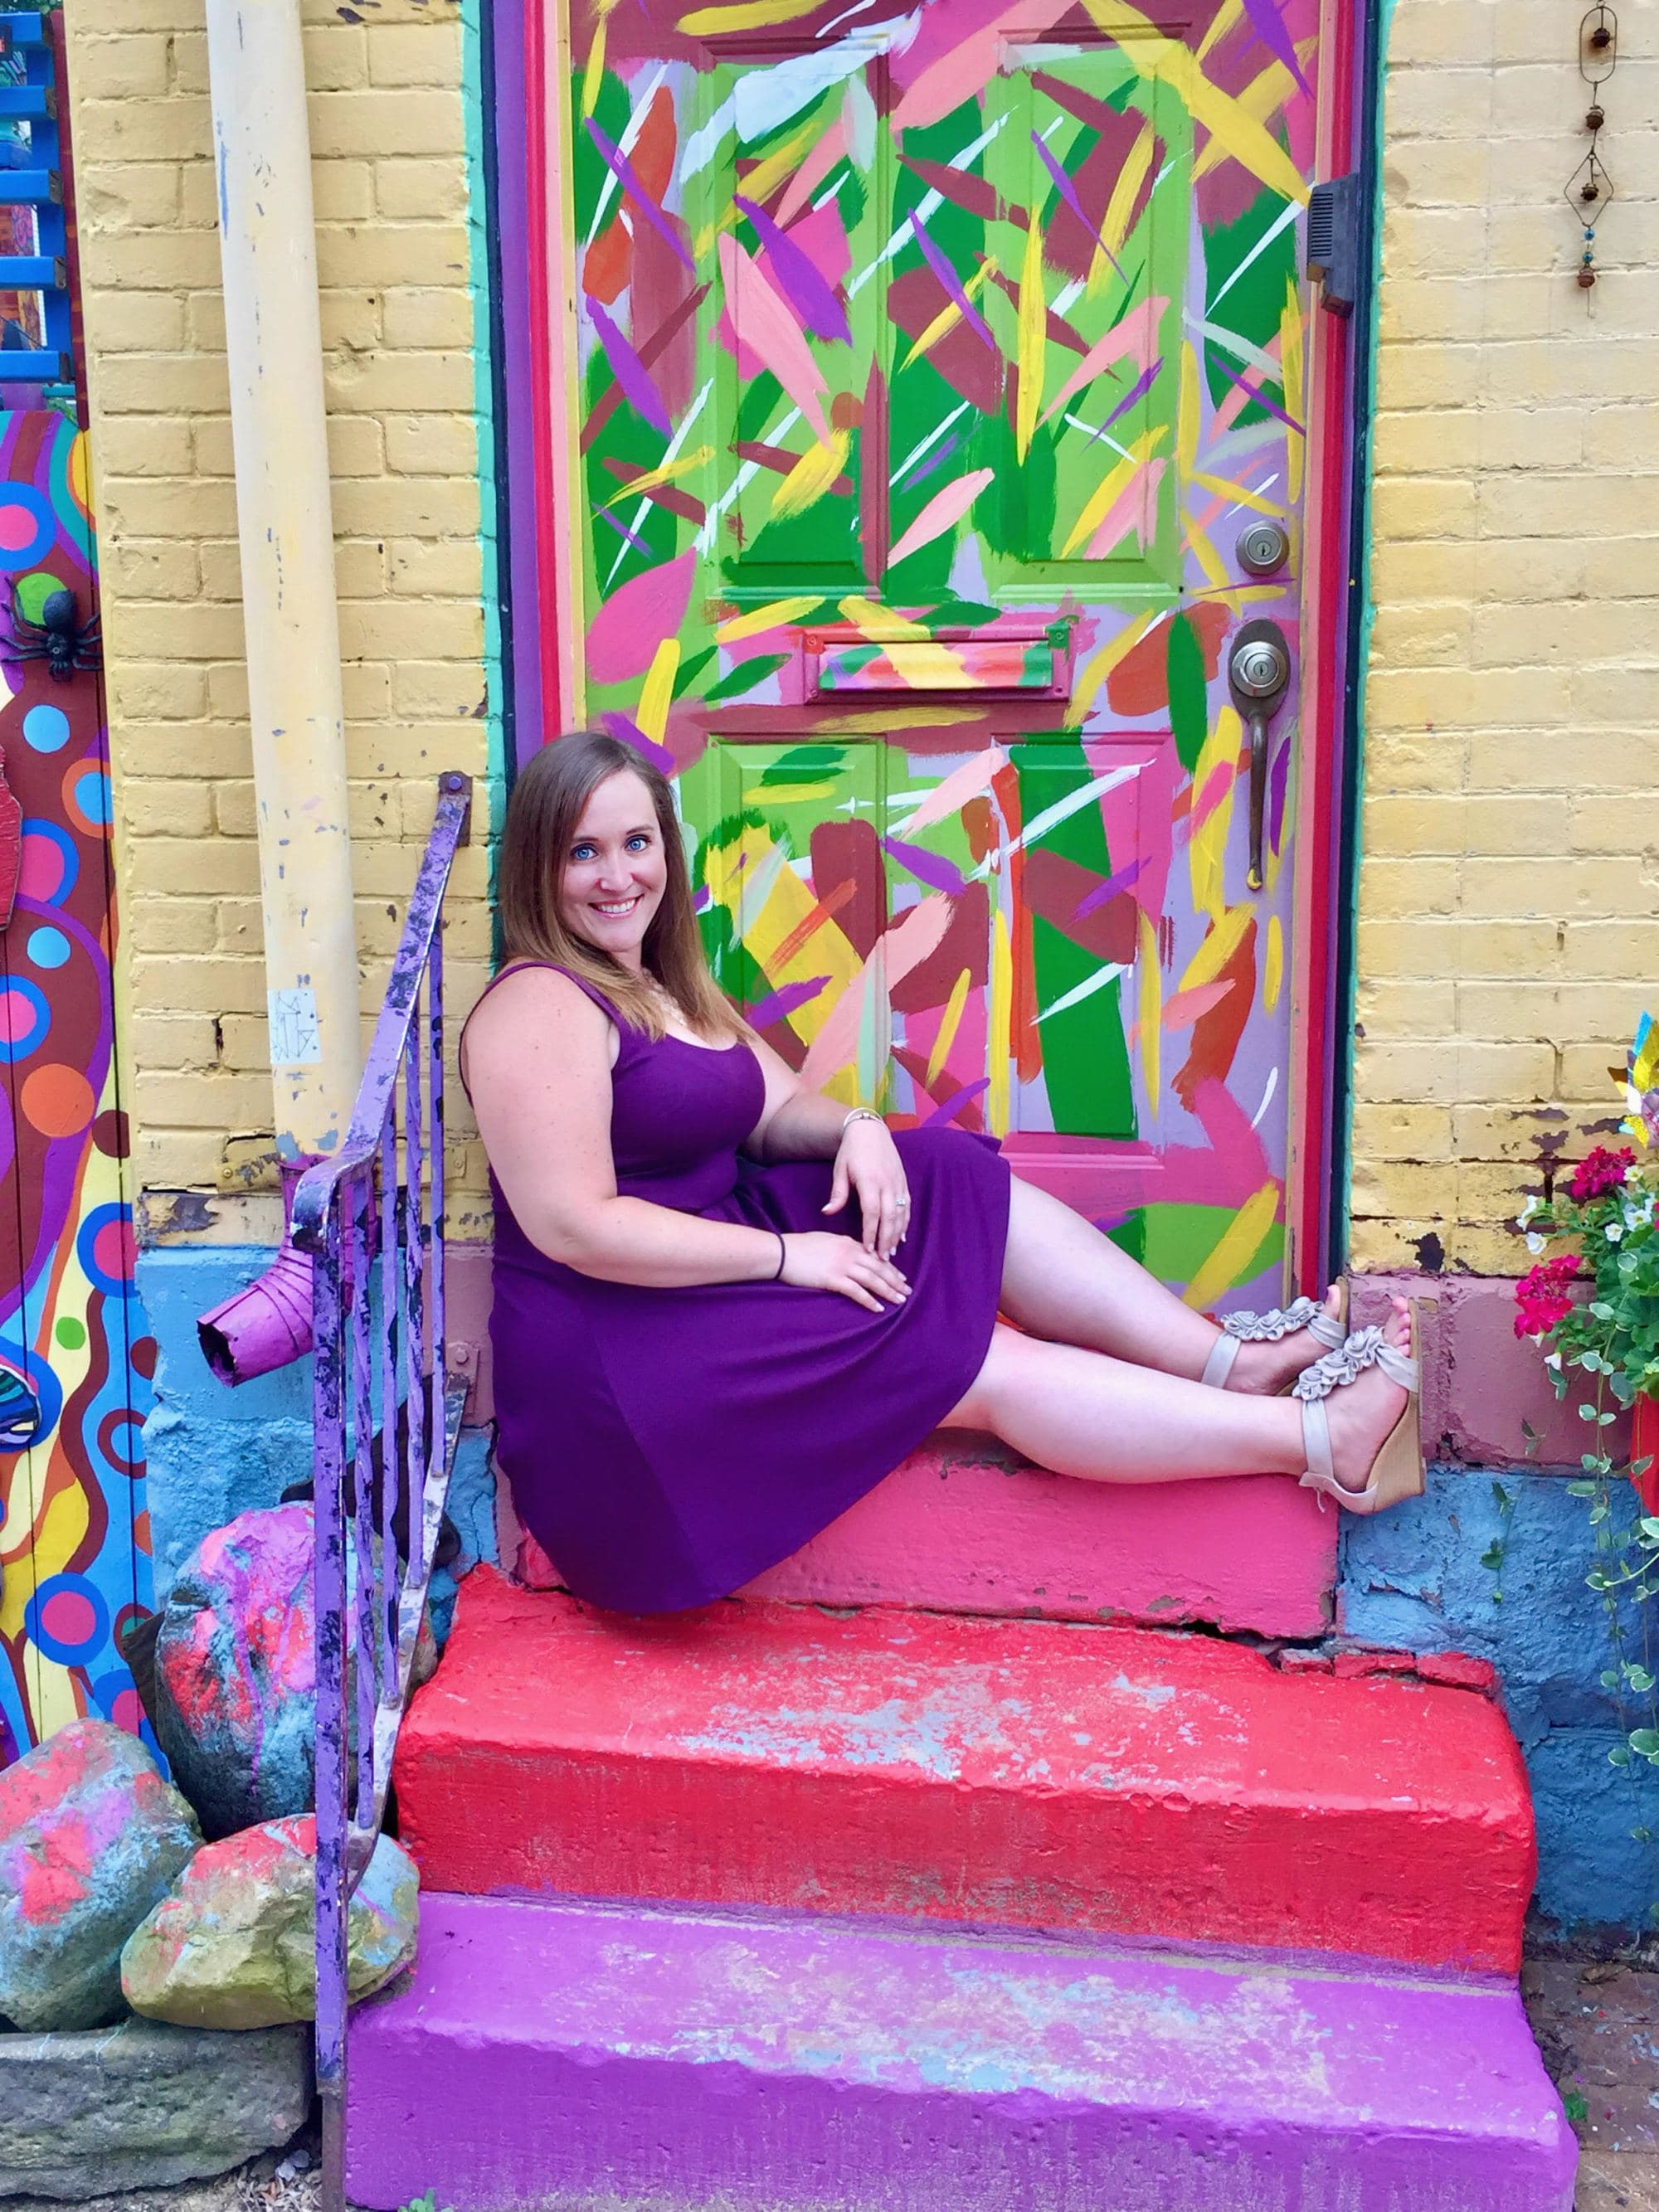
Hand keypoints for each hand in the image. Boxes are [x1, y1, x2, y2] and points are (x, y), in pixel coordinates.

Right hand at [779, 1232, 909, 1313]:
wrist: (782, 1252)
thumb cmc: (800, 1247)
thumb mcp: (825, 1241)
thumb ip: (841, 1247)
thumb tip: (851, 1254)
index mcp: (848, 1242)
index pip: (875, 1256)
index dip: (890, 1268)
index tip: (900, 1277)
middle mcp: (849, 1253)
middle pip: (879, 1268)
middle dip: (895, 1281)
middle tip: (907, 1291)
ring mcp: (842, 1265)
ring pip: (872, 1279)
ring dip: (888, 1291)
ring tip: (900, 1300)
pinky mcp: (833, 1279)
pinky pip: (856, 1291)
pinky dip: (869, 1300)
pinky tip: (878, 1308)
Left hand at [823, 1117, 911, 1258]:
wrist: (870, 1130)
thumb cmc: (851, 1151)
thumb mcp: (840, 1169)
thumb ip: (837, 1193)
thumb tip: (827, 1213)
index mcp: (869, 1181)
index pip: (871, 1212)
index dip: (871, 1232)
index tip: (867, 1249)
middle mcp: (887, 1183)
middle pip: (889, 1217)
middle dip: (886, 1240)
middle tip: (882, 1259)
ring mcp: (897, 1182)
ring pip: (901, 1213)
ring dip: (897, 1234)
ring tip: (892, 1252)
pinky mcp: (903, 1181)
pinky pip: (907, 1205)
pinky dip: (905, 1221)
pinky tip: (902, 1235)